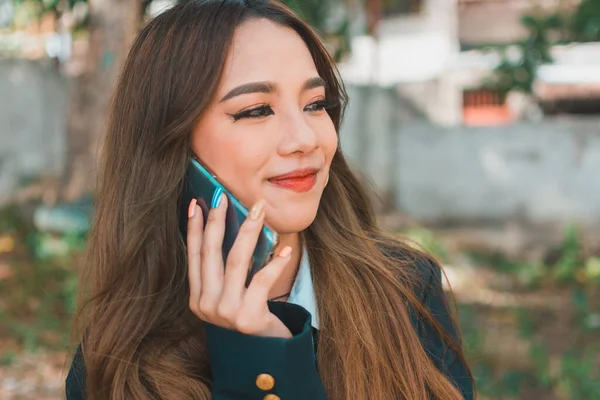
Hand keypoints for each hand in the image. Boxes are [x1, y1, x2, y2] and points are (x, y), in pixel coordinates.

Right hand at [187, 195, 292, 337]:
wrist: (265, 356)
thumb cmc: (250, 317)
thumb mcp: (231, 296)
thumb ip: (226, 271)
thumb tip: (234, 226)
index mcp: (197, 298)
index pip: (194, 256)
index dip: (194, 228)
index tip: (196, 203)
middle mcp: (206, 305)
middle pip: (211, 253)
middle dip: (218, 220)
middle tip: (224, 195)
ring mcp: (225, 313)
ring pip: (236, 261)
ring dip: (248, 231)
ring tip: (258, 209)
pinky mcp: (248, 318)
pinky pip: (262, 280)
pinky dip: (275, 262)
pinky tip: (285, 248)